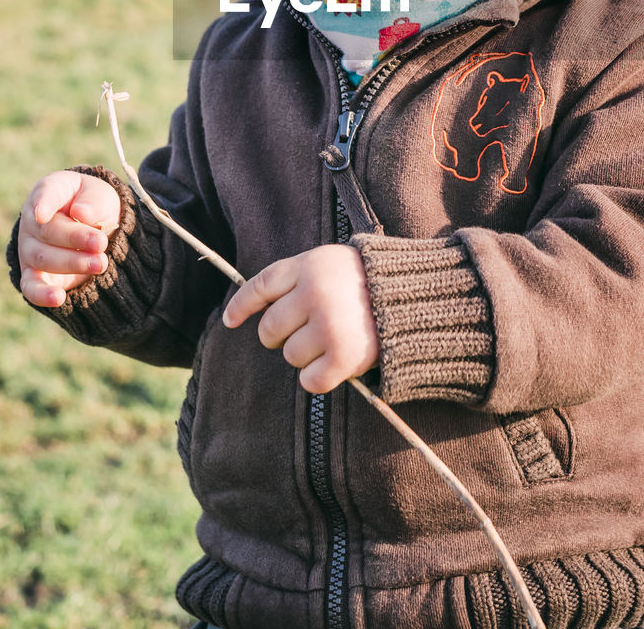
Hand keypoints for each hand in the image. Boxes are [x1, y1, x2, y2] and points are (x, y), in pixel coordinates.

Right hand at [17, 170, 121, 308]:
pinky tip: (58, 297)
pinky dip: (42, 294)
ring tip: (100, 264)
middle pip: (47, 230)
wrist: (95, 229)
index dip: (43, 204)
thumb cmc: (95, 206)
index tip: (42, 214)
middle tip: (101, 243)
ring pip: (44, 258)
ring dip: (72, 263)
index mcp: (49, 191)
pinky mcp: (35, 276)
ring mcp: (30, 249)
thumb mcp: (102, 195)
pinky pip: (32, 288)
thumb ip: (94, 201)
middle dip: (75, 238)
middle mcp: (33, 220)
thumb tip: (81, 213)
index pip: (45, 193)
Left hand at [223, 245, 378, 393]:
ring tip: (331, 341)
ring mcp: (328, 326)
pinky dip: (318, 378)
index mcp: (309, 266)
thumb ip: (295, 277)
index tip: (229, 321)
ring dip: (305, 355)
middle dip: (280, 335)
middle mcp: (314, 294)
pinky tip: (335, 364)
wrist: (413, 298)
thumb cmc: (365, 280)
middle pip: (269, 329)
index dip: (241, 306)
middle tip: (305, 331)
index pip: (260, 286)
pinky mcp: (343, 357)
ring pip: (290, 356)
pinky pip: (309, 381)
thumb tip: (253, 307)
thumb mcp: (328, 262)